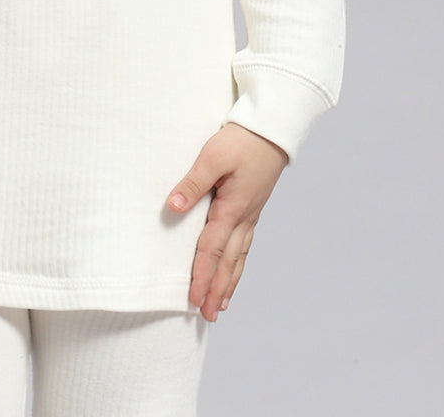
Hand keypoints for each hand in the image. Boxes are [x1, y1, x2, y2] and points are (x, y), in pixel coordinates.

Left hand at [165, 122, 287, 320]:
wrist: (271, 129)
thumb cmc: (242, 140)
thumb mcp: (212, 156)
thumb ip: (193, 183)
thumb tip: (172, 207)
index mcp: (232, 208)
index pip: (212, 249)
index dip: (201, 275)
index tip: (193, 300)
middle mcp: (244, 217)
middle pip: (228, 261)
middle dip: (217, 289)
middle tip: (207, 315)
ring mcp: (251, 213)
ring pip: (239, 256)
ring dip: (229, 281)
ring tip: (221, 304)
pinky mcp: (252, 207)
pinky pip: (245, 244)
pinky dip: (239, 263)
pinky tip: (235, 269)